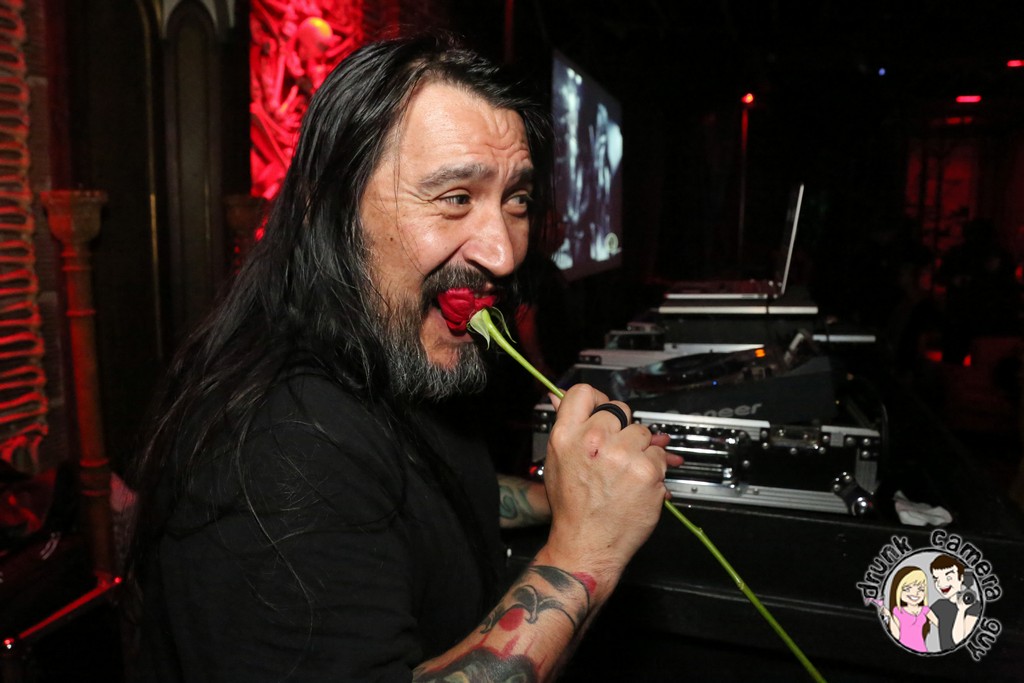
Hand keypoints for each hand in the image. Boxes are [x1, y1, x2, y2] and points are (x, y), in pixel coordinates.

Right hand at [539, 384, 678, 601]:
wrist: (587, 544)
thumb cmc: (572, 508)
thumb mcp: (556, 461)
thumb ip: (565, 427)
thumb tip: (557, 397)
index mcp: (566, 435)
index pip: (584, 392)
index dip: (598, 400)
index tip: (604, 413)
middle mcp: (594, 440)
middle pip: (620, 411)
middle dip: (622, 430)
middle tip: (615, 454)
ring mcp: (623, 455)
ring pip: (644, 433)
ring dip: (641, 450)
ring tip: (625, 473)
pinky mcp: (647, 471)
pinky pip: (660, 454)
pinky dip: (655, 468)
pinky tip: (638, 484)